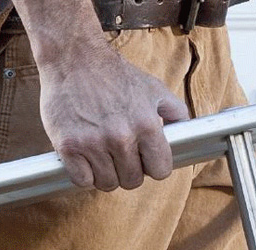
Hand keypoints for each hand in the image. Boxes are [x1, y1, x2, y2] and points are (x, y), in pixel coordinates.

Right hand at [38, 42, 189, 190]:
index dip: (153, 167)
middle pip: (132, 181)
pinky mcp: (68, 146)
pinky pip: (82, 181)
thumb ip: (175, 112)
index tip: (144, 160)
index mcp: (146, 124)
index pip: (160, 171)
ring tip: (101, 156)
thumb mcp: (154, 88)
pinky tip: (84, 158)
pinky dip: (83, 174)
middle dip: (128, 171)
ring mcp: (92, 143)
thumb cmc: (114, 74)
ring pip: (107, 184)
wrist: (73, 58)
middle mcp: (120, 136)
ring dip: (105, 174)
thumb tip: (186, 134)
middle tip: (119, 156)